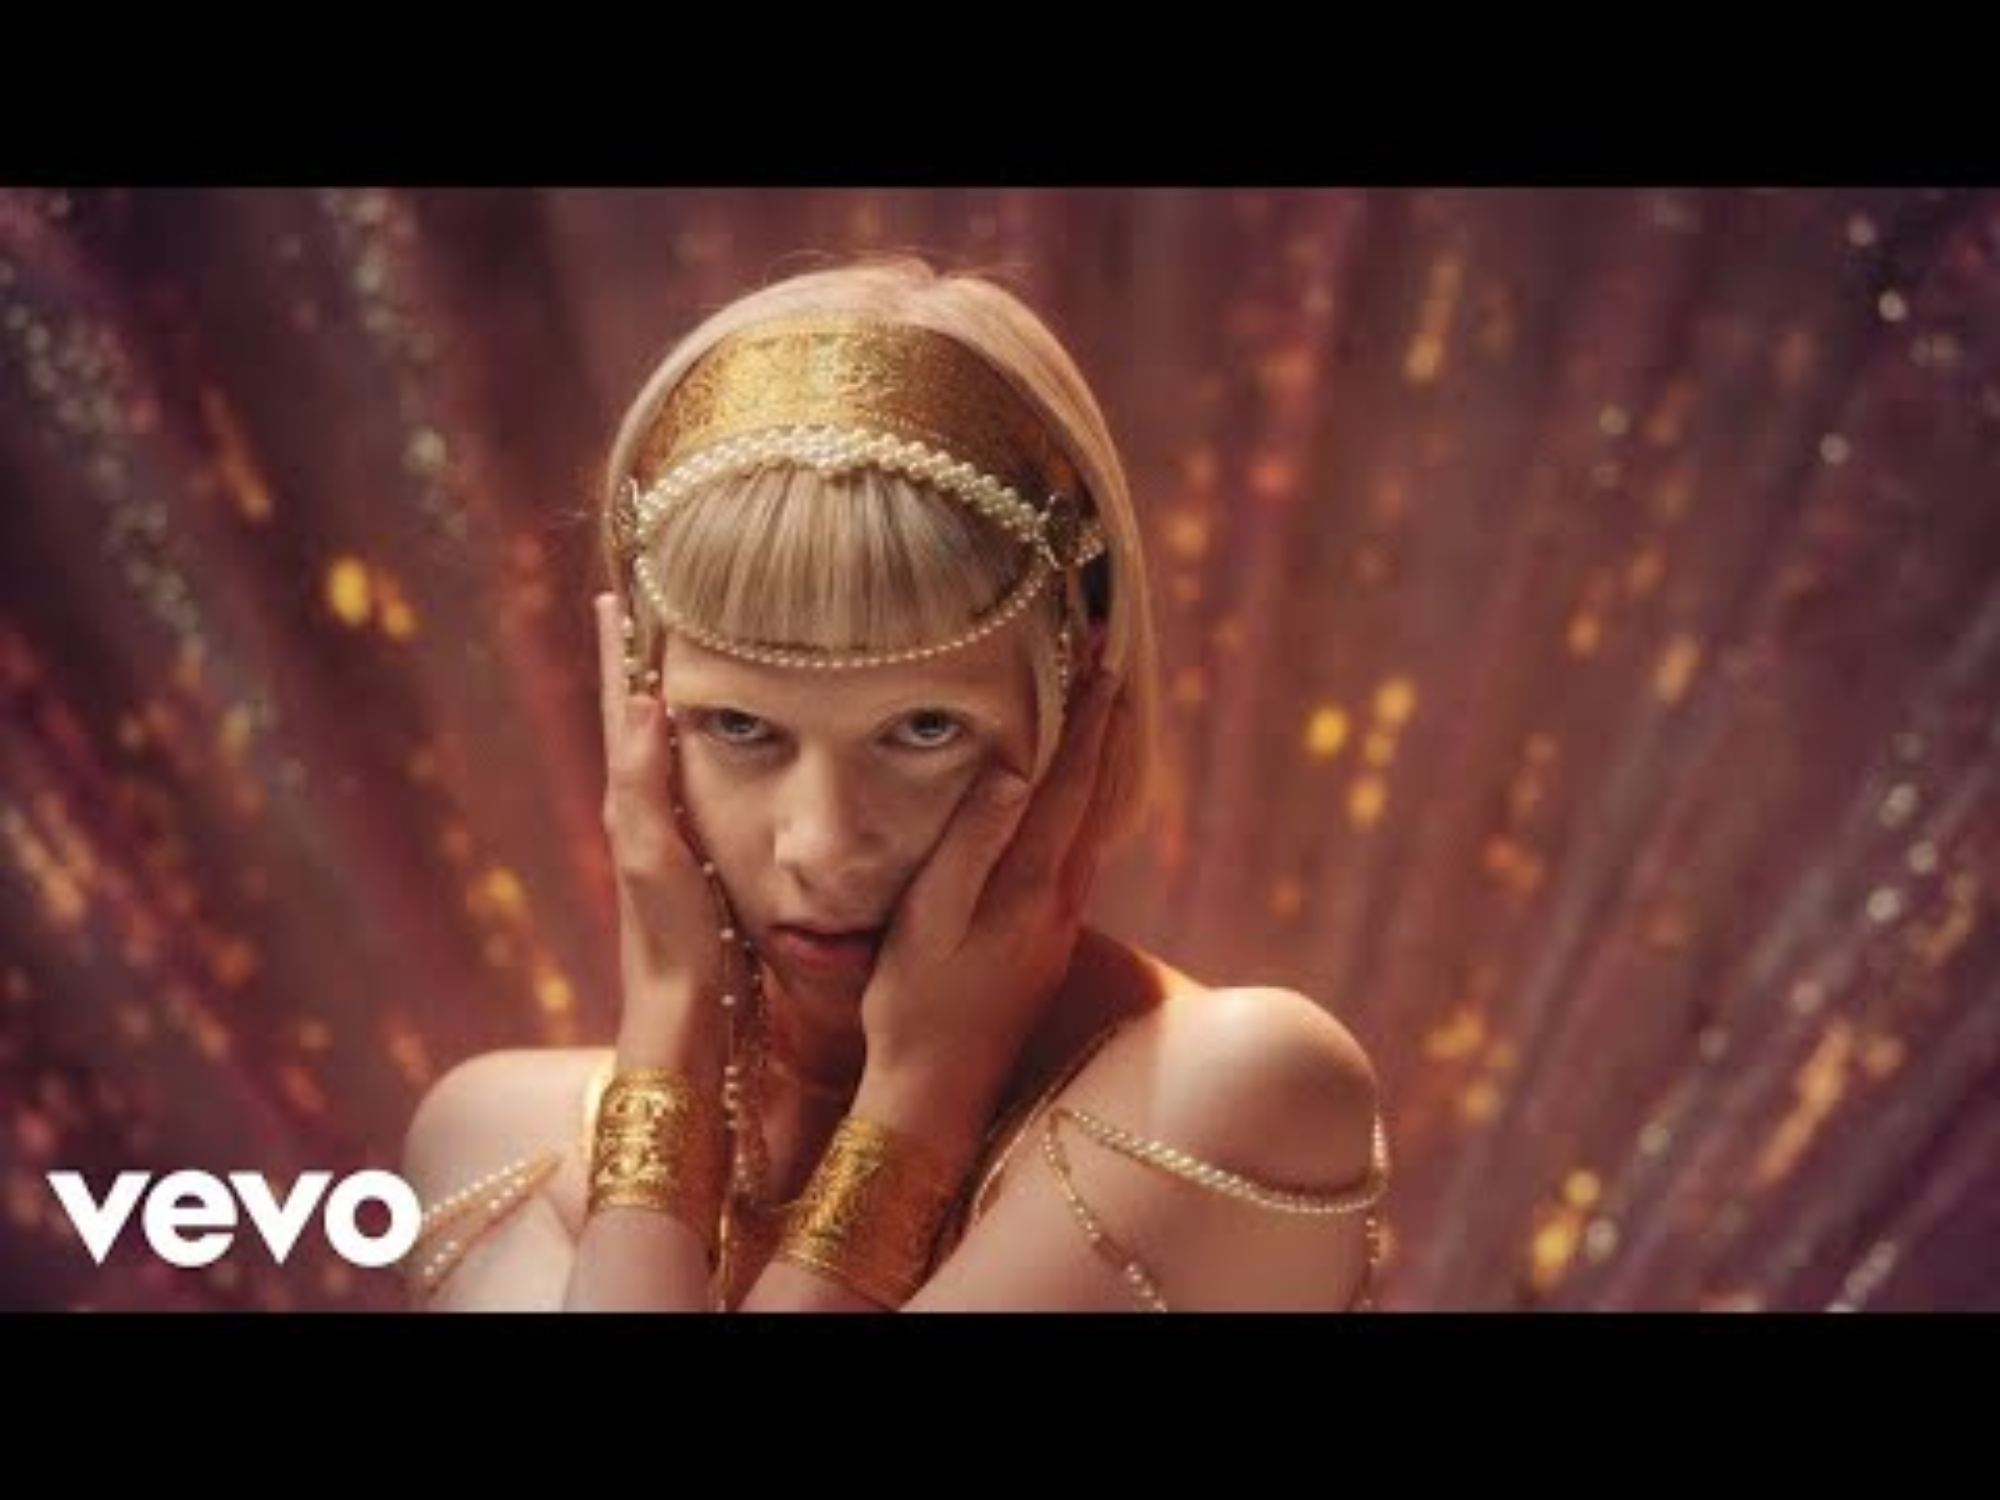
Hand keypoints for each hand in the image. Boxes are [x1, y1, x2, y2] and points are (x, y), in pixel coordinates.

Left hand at [593, 592, 735, 1064]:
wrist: (682, 1013)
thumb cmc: (670, 940)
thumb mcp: (653, 855)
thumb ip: (643, 781)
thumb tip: (647, 701)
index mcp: (631, 802)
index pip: (622, 710)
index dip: (620, 656)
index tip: (617, 598)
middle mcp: (643, 811)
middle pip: (636, 718)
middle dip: (637, 664)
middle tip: (643, 608)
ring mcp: (668, 834)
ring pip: (662, 747)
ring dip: (663, 699)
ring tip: (677, 658)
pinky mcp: (696, 856)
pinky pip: (690, 779)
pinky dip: (694, 744)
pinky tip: (711, 745)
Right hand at [859, 666, 1126, 1122]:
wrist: (939, 1092)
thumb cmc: (914, 1005)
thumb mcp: (926, 922)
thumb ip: (969, 846)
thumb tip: (1011, 771)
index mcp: (1029, 885)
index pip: (1069, 784)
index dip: (1088, 720)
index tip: (1104, 661)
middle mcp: (1058, 900)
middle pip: (1094, 797)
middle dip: (1105, 731)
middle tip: (1114, 667)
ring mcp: (1058, 924)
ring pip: (1091, 826)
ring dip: (1097, 768)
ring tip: (1099, 717)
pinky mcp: (1047, 943)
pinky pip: (1077, 854)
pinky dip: (1081, 809)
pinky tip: (1069, 801)